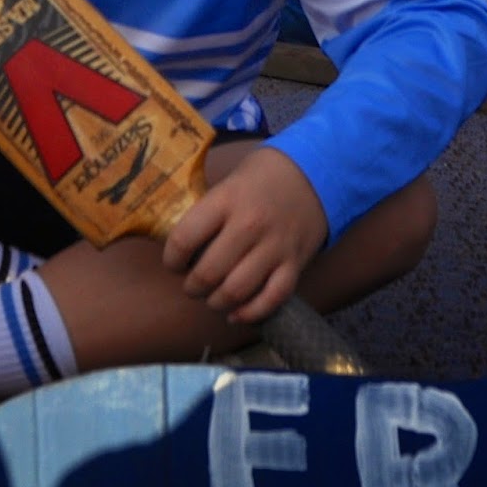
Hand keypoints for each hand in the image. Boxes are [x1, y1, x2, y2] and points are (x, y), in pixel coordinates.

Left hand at [162, 147, 327, 323]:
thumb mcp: (228, 183)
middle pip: (208, 273)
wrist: (314, 173)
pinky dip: (250, 313)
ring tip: (212, 298)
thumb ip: (207, 212)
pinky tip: (237, 313)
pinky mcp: (294, 264)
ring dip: (216, 302)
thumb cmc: (261, 178)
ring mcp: (274, 247)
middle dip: (192, 287)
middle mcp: (249, 225)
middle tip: (191, 285)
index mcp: (226, 200)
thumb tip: (180, 246)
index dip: (172, 259)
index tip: (173, 263)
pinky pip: (271, 300)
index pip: (185, 238)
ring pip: (236, 291)